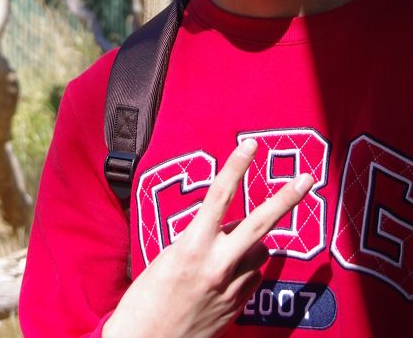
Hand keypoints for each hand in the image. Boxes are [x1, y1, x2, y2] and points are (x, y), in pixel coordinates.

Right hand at [102, 139, 313, 337]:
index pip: (219, 196)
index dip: (236, 167)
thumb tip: (222, 231)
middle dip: (286, 199)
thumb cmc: (145, 301)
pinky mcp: (238, 309)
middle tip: (308, 178)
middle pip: (259, 223)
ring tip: (219, 256)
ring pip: (258, 253)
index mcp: (191, 247)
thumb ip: (197, 240)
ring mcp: (232, 289)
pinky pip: (253, 277)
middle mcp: (217, 266)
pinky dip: (245, 270)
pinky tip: (223, 279)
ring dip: (248, 245)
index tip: (251, 144)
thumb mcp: (166, 259)